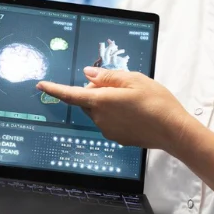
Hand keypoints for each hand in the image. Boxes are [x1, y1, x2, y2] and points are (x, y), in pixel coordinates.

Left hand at [38, 68, 190, 151]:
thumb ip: (108, 76)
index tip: (41, 85)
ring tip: (133, 98)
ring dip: (108, 102)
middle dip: (96, 91)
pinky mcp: (118, 138)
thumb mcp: (133, 79)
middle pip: (87, 100)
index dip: (54, 89)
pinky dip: (117, 114)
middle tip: (120, 84)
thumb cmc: (156, 102)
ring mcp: (108, 130)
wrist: (172, 130)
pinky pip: (110, 122)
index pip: (70, 94)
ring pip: (99, 111)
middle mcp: (100, 118)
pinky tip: (136, 112)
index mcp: (101, 100)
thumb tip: (88, 75)